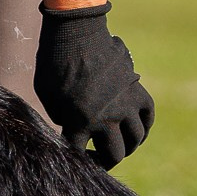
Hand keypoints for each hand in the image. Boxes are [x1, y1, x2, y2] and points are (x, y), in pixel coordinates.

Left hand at [34, 2, 154, 168]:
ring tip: (119, 144)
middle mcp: (106, 118)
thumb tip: (73, 127)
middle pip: (116, 154)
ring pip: (136, 138)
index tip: (75, 158)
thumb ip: (62, 117)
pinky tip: (135, 128)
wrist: (76, 35)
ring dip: (129, 145)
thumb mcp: (48, 97)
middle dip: (106, 160)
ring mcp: (124, 105)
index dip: (77, 161)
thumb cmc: (53, 64)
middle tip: (99, 157)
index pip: (79, 155)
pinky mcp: (136, 89)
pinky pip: (148, 114)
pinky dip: (144, 125)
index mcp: (79, 123)